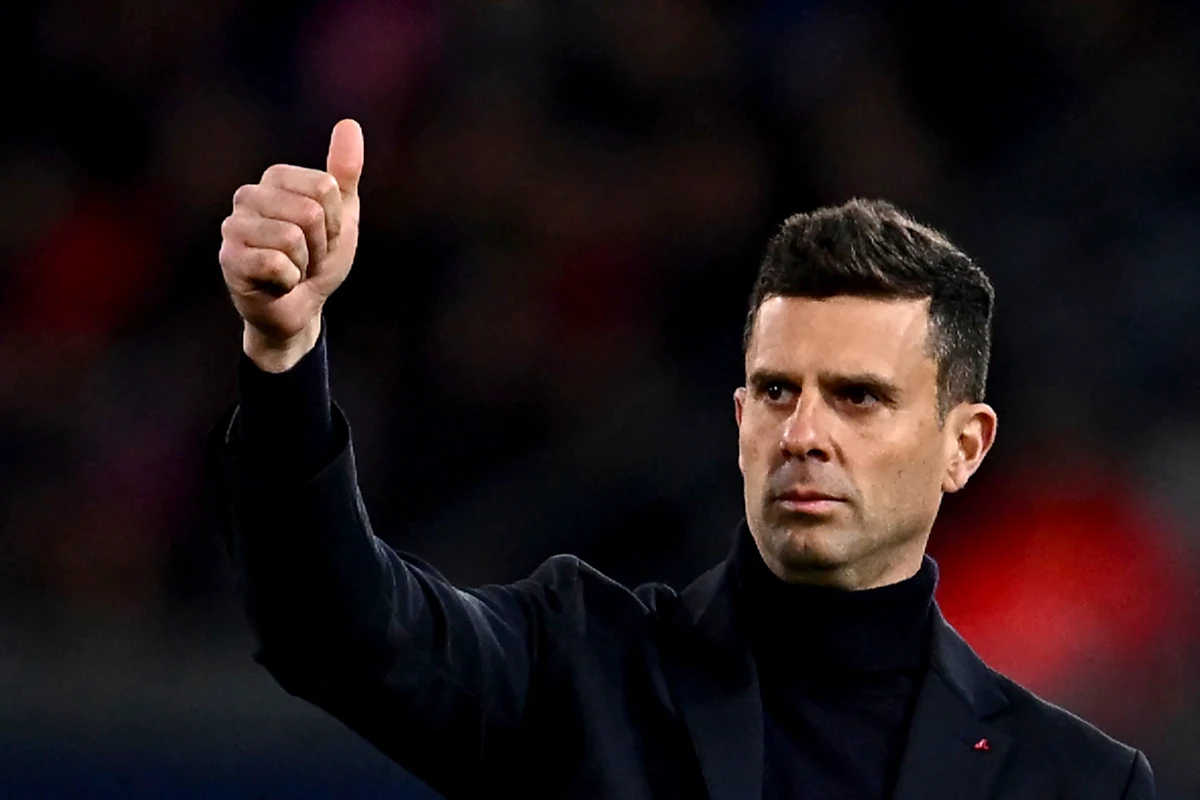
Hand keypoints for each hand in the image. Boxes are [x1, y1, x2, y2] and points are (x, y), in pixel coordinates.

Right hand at [219, 119, 364, 371]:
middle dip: (321, 245)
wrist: (301, 307)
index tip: (324, 236)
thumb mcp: (342, 215)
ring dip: (305, 264)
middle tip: (308, 256)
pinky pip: (275, 263)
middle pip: (311, 211)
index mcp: (276, 178)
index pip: (325, 187)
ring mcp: (234, 227)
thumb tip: (349, 124)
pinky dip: (289, 281)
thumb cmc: (319, 259)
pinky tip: (277, 283)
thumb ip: (345, 172)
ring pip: (293, 237)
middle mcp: (248, 195)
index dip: (336, 220)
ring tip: (293, 269)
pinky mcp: (228, 260)